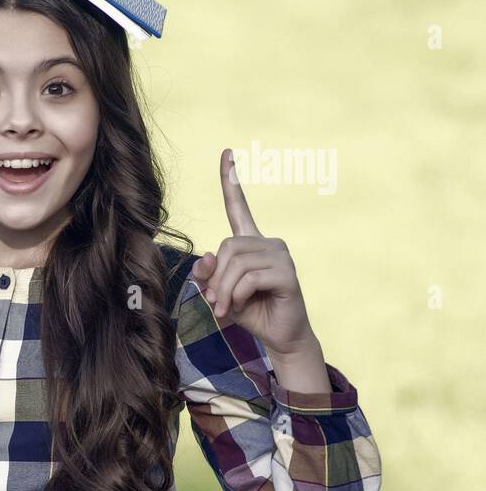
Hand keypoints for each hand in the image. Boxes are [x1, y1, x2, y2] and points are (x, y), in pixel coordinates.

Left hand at [189, 149, 317, 356]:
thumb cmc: (249, 311)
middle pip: (226, 246)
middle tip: (215, 303)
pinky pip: (249, 277)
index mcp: (250, 243)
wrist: (278, 336)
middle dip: (215, 278)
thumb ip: (206, 274)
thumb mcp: (218, 293)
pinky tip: (239, 306)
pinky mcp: (287, 272)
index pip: (238, 207)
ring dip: (223, 290)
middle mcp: (268, 243)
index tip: (226, 153)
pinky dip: (236, 295)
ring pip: (235, 262)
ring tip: (225, 308)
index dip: (231, 181)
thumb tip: (203, 257)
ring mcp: (280, 255)